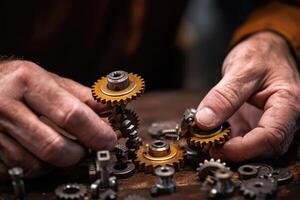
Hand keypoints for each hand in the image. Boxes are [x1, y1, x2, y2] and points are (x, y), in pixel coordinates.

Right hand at [0, 60, 115, 178]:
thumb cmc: (16, 82)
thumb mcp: (48, 79)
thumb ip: (80, 96)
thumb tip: (109, 112)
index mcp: (27, 80)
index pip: (70, 114)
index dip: (95, 132)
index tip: (108, 140)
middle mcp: (5, 104)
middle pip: (54, 146)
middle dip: (79, 153)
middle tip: (87, 148)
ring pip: (36, 164)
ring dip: (57, 162)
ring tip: (62, 147)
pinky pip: (18, 170)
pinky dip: (36, 166)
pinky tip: (38, 151)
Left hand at [195, 32, 299, 160]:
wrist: (266, 50)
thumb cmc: (261, 54)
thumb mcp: (241, 69)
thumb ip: (224, 96)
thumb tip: (204, 122)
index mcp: (287, 103)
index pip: (272, 136)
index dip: (244, 148)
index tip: (218, 147)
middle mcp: (283, 118)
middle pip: (265, 147)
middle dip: (236, 152)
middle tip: (208, 146)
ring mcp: (270, 122)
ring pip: (255, 147)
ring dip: (231, 149)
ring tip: (207, 140)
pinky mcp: (257, 123)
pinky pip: (245, 139)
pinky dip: (228, 141)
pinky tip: (212, 134)